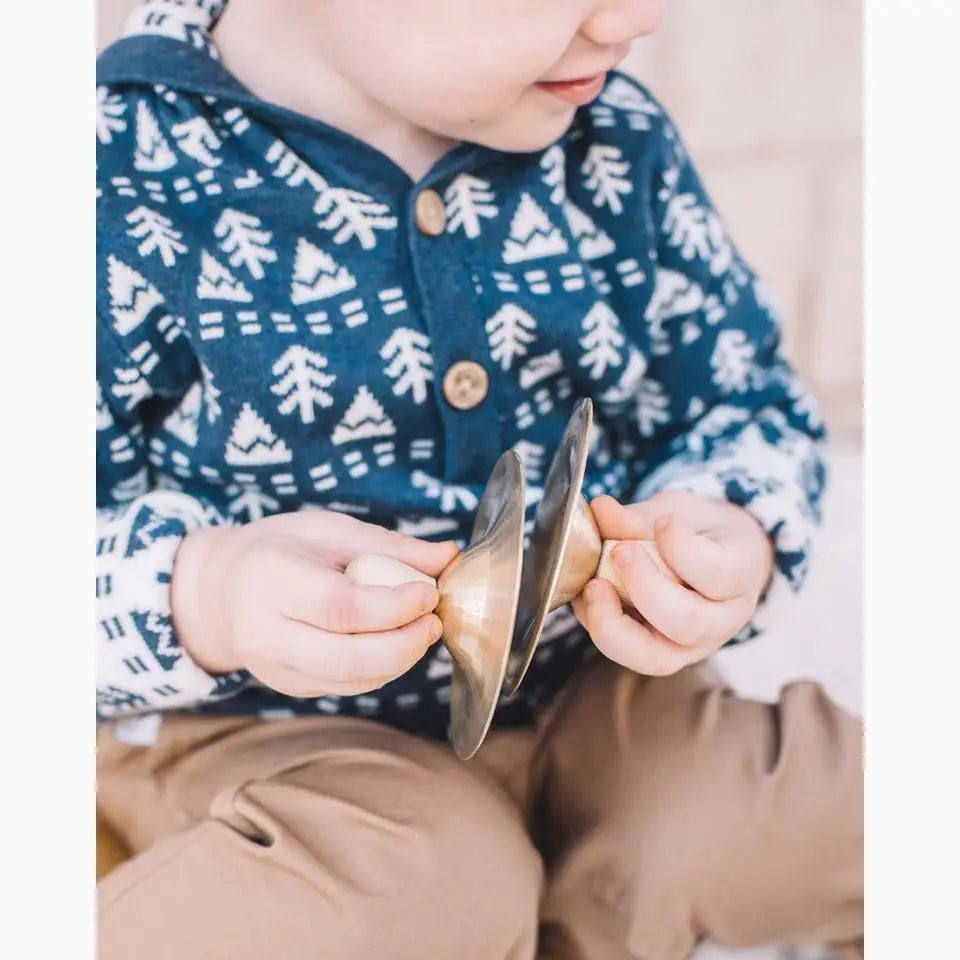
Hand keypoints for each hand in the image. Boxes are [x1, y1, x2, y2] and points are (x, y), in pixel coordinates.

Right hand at [171, 511, 457, 696]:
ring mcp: (275, 668)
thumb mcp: (327, 529)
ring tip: (422, 629)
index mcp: (272, 580)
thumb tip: (448, 556)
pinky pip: (346, 688)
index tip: (429, 591)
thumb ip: (388, 545)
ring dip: (400, 661)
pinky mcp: (291, 687)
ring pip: (350, 681)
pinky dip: (382, 671)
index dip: (392, 606)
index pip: (339, 607)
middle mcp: (267, 633)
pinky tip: (398, 644)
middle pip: (346, 658)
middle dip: (404, 645)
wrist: (220, 590)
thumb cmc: (281, 550)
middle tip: (434, 621)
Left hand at [571, 491, 773, 675]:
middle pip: (688, 622)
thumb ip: (641, 516)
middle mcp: (720, 622)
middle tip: (622, 551)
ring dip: (614, 621)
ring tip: (594, 585)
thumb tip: (601, 509)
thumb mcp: (681, 513)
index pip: (718, 574)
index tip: (664, 522)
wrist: (716, 561)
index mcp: (739, 577)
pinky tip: (586, 594)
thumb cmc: (701, 535)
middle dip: (645, 587)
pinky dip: (597, 624)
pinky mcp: (658, 656)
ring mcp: (689, 647)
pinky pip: (626, 653)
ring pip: (655, 657)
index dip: (683, 549)